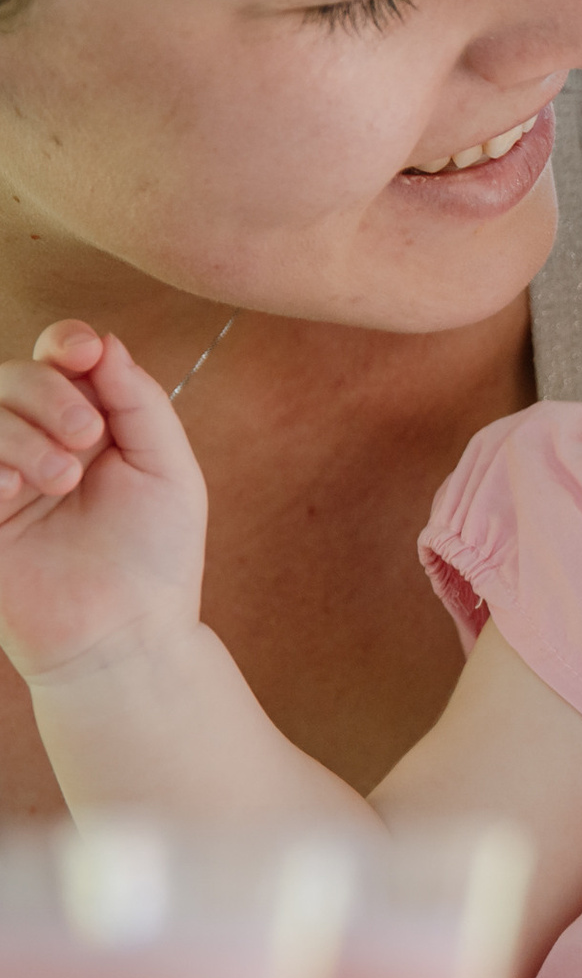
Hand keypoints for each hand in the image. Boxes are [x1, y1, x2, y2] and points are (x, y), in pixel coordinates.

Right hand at [0, 322, 207, 685]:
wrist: (123, 636)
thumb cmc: (156, 557)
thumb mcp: (168, 470)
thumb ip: (138, 403)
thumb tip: (103, 343)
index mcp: (93, 426)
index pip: (61, 359)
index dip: (64, 341)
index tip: (81, 352)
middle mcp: (41, 443)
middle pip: (13, 376)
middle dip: (47, 393)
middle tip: (87, 439)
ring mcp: (1, 477)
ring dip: (20, 434)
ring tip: (61, 481)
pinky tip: (11, 492)